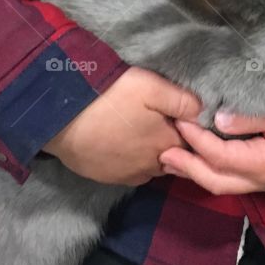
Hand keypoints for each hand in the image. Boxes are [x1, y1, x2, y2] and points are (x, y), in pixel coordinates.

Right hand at [42, 67, 202, 184]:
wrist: (61, 117)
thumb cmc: (110, 97)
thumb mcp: (151, 88)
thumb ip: (182, 101)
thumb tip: (204, 113)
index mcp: (166, 145)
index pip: (194, 146)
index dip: (194, 133)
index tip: (187, 119)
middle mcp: (151, 167)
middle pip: (173, 160)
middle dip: (175, 146)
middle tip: (164, 123)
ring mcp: (126, 175)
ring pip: (151, 168)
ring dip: (153, 155)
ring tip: (144, 133)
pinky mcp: (105, 177)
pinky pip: (128, 173)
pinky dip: (132, 162)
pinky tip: (125, 145)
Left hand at [158, 100, 264, 194]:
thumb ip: (251, 117)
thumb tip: (216, 119)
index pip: (218, 156)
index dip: (194, 139)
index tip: (177, 117)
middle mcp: (264, 179)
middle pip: (215, 180)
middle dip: (187, 166)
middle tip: (162, 148)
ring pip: (224, 183)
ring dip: (197, 169)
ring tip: (173, 154)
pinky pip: (234, 175)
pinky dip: (213, 167)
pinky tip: (202, 153)